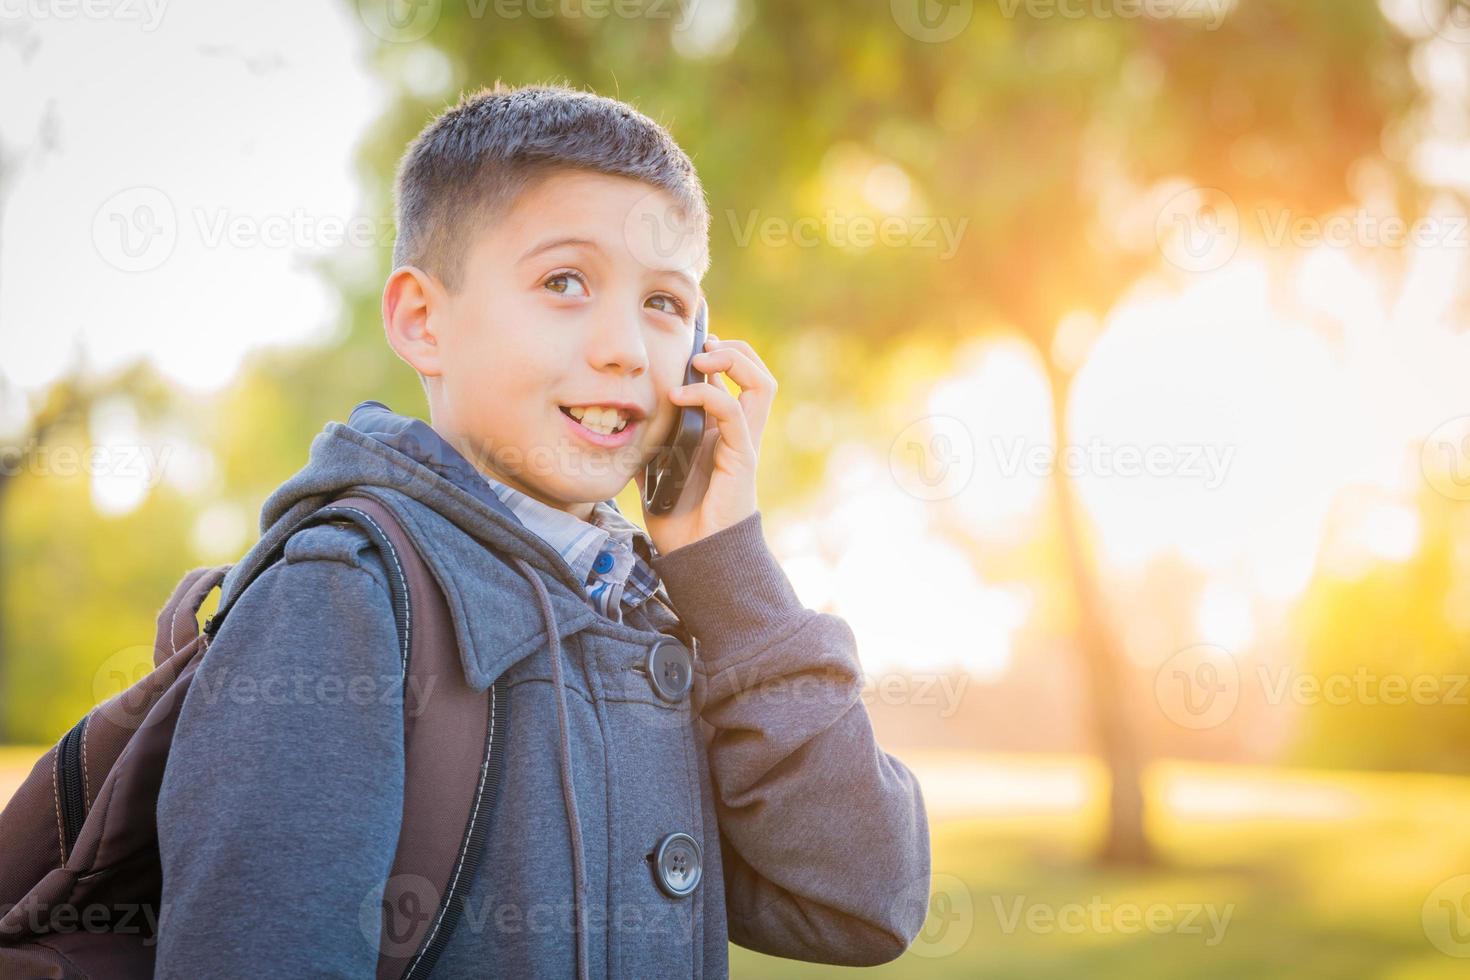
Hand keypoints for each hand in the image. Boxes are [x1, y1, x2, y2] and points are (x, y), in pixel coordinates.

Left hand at [634, 333, 775, 553]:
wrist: (696, 555)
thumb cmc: (678, 519)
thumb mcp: (653, 470)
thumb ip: (646, 444)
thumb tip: (618, 426)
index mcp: (721, 432)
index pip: (734, 380)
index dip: (720, 354)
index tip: (691, 345)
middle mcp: (738, 432)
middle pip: (758, 375)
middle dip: (734, 350)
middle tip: (702, 345)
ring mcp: (743, 443)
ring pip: (761, 385)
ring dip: (734, 361)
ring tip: (702, 358)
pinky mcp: (741, 457)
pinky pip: (736, 413)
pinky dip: (709, 395)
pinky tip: (680, 395)